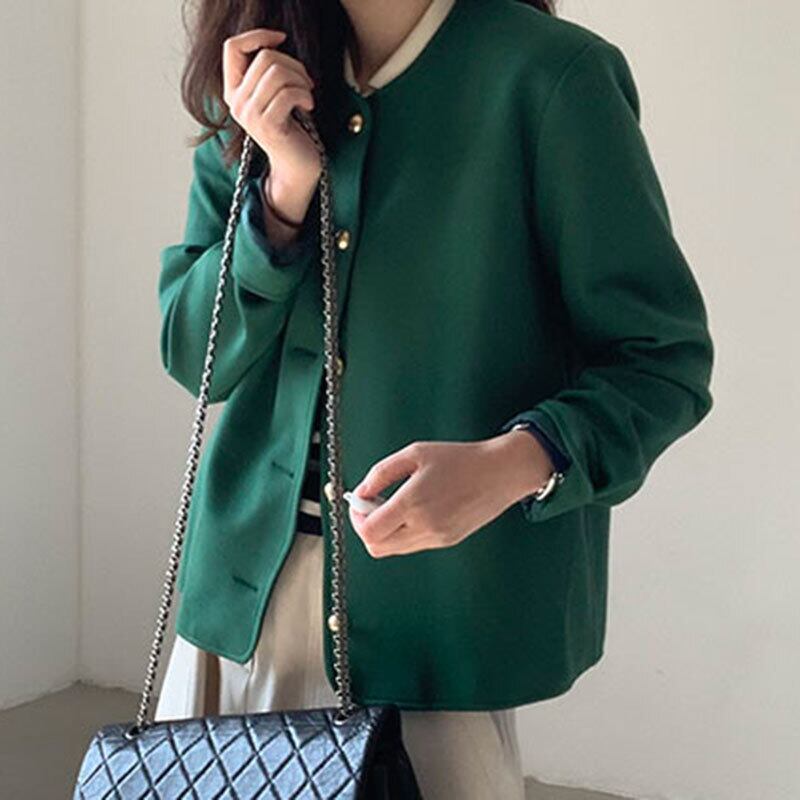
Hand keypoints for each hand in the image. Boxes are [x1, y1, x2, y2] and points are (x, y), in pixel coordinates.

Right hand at [222, 28, 321, 238]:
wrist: (296, 167)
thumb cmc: (290, 128)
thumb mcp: (273, 96)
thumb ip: (266, 73)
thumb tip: (274, 43)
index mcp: (233, 91)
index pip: (232, 47)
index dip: (258, 36)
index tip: (281, 39)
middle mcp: (236, 102)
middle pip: (264, 57)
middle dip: (293, 64)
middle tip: (306, 82)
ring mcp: (249, 115)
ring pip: (277, 73)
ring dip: (301, 80)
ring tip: (307, 95)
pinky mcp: (267, 125)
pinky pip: (288, 93)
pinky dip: (305, 95)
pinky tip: (309, 106)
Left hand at [347, 431, 555, 557]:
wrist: (500, 473)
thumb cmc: (460, 459)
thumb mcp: (414, 453)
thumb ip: (381, 473)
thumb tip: (361, 492)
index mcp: (413, 502)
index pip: (370, 531)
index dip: (356, 519)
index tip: (359, 504)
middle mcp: (424, 526)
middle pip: (376, 547)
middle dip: (367, 528)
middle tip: (372, 506)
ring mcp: (437, 537)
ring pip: (393, 549)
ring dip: (384, 531)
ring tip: (394, 505)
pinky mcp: (447, 541)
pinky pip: (412, 545)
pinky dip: (403, 532)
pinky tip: (412, 511)